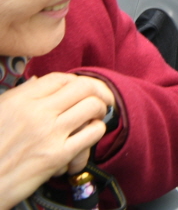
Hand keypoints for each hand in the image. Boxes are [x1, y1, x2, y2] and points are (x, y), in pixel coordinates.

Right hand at [0, 73, 112, 207]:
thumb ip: (18, 96)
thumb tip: (36, 80)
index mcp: (20, 100)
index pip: (60, 78)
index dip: (76, 81)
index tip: (80, 89)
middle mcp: (37, 112)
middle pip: (83, 87)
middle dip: (99, 90)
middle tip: (102, 98)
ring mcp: (49, 133)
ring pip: (93, 106)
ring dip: (101, 109)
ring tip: (97, 115)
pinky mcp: (58, 156)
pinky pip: (93, 133)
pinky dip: (97, 130)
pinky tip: (90, 134)